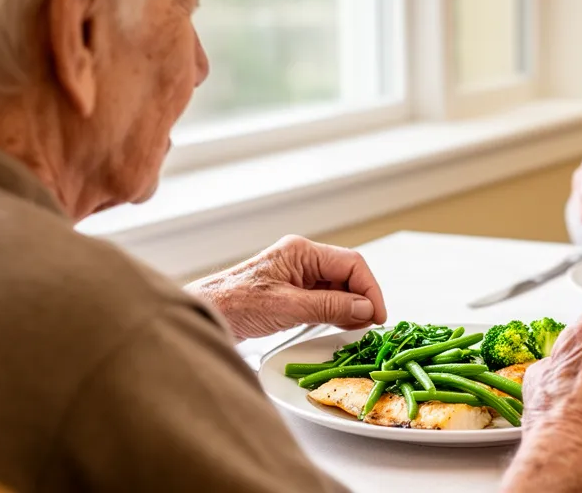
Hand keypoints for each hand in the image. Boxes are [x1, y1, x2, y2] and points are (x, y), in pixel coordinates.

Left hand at [185, 235, 386, 339]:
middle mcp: (302, 260)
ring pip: (338, 288)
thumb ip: (329, 306)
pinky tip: (339, 327)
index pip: (351, 263)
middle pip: (348, 275)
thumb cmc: (233, 304)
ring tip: (356, 330)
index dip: (370, 290)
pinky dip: (336, 313)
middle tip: (369, 327)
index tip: (378, 317)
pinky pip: (324, 299)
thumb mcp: (286, 307)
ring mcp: (297, 276)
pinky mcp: (291, 293)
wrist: (203, 313)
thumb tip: (366, 310)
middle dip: (362, 299)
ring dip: (350, 308)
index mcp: (301, 252)